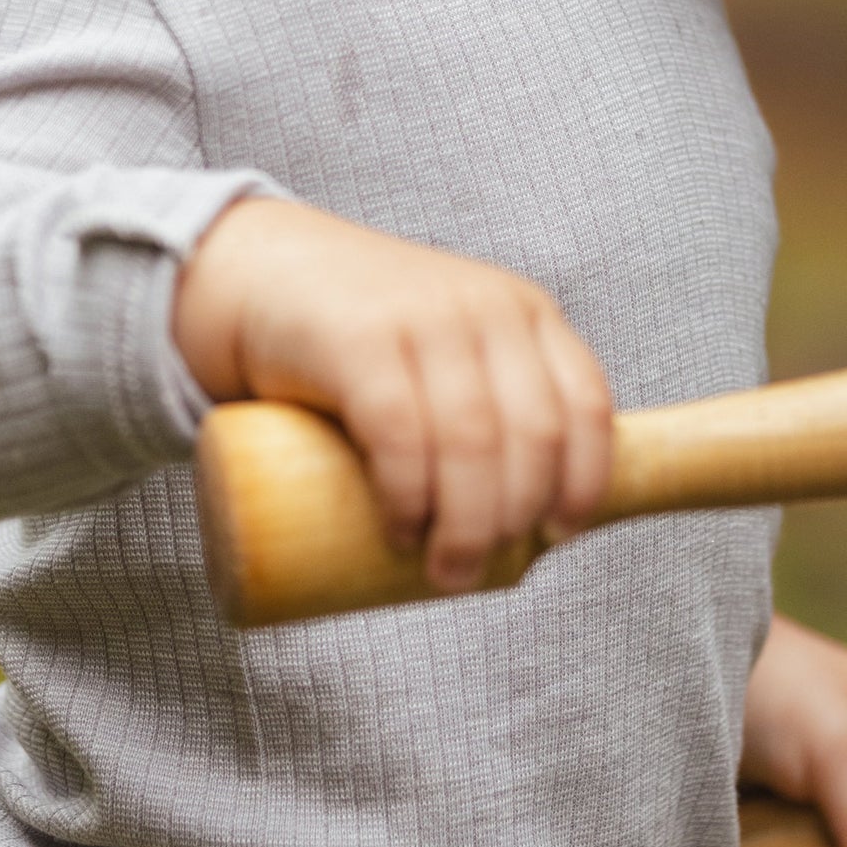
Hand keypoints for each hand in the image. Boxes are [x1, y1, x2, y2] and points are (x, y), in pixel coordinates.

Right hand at [174, 197, 613, 592]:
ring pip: (473, 439)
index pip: (585, 403)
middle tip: (473, 572)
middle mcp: (487, 307)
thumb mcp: (451, 352)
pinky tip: (402, 529)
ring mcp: (424, 316)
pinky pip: (401, 429)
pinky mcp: (358, 338)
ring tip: (444, 571)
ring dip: (467, 525)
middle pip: (532, 433)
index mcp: (526, 313)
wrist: (262, 274)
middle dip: (514, 519)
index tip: (557, 535)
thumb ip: (493, 406)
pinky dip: (408, 494)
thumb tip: (527, 533)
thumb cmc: (365, 341)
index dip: (585, 480)